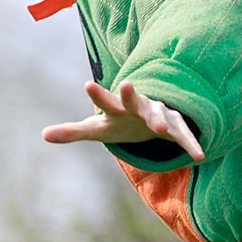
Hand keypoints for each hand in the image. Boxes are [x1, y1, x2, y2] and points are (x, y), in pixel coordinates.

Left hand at [41, 79, 205, 161]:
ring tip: (160, 129)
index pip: (105, 101)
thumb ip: (72, 131)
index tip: (87, 85)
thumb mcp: (98, 129)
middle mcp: (139, 107)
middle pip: (134, 101)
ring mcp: (159, 114)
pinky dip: (191, 144)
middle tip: (127, 85)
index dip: (97, 95)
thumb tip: (43, 135)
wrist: (150, 118)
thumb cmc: (120, 122)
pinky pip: (184, 135)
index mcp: (117, 108)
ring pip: (161, 115)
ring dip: (160, 120)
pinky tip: (199, 157)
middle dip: (131, 95)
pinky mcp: (176, 126)